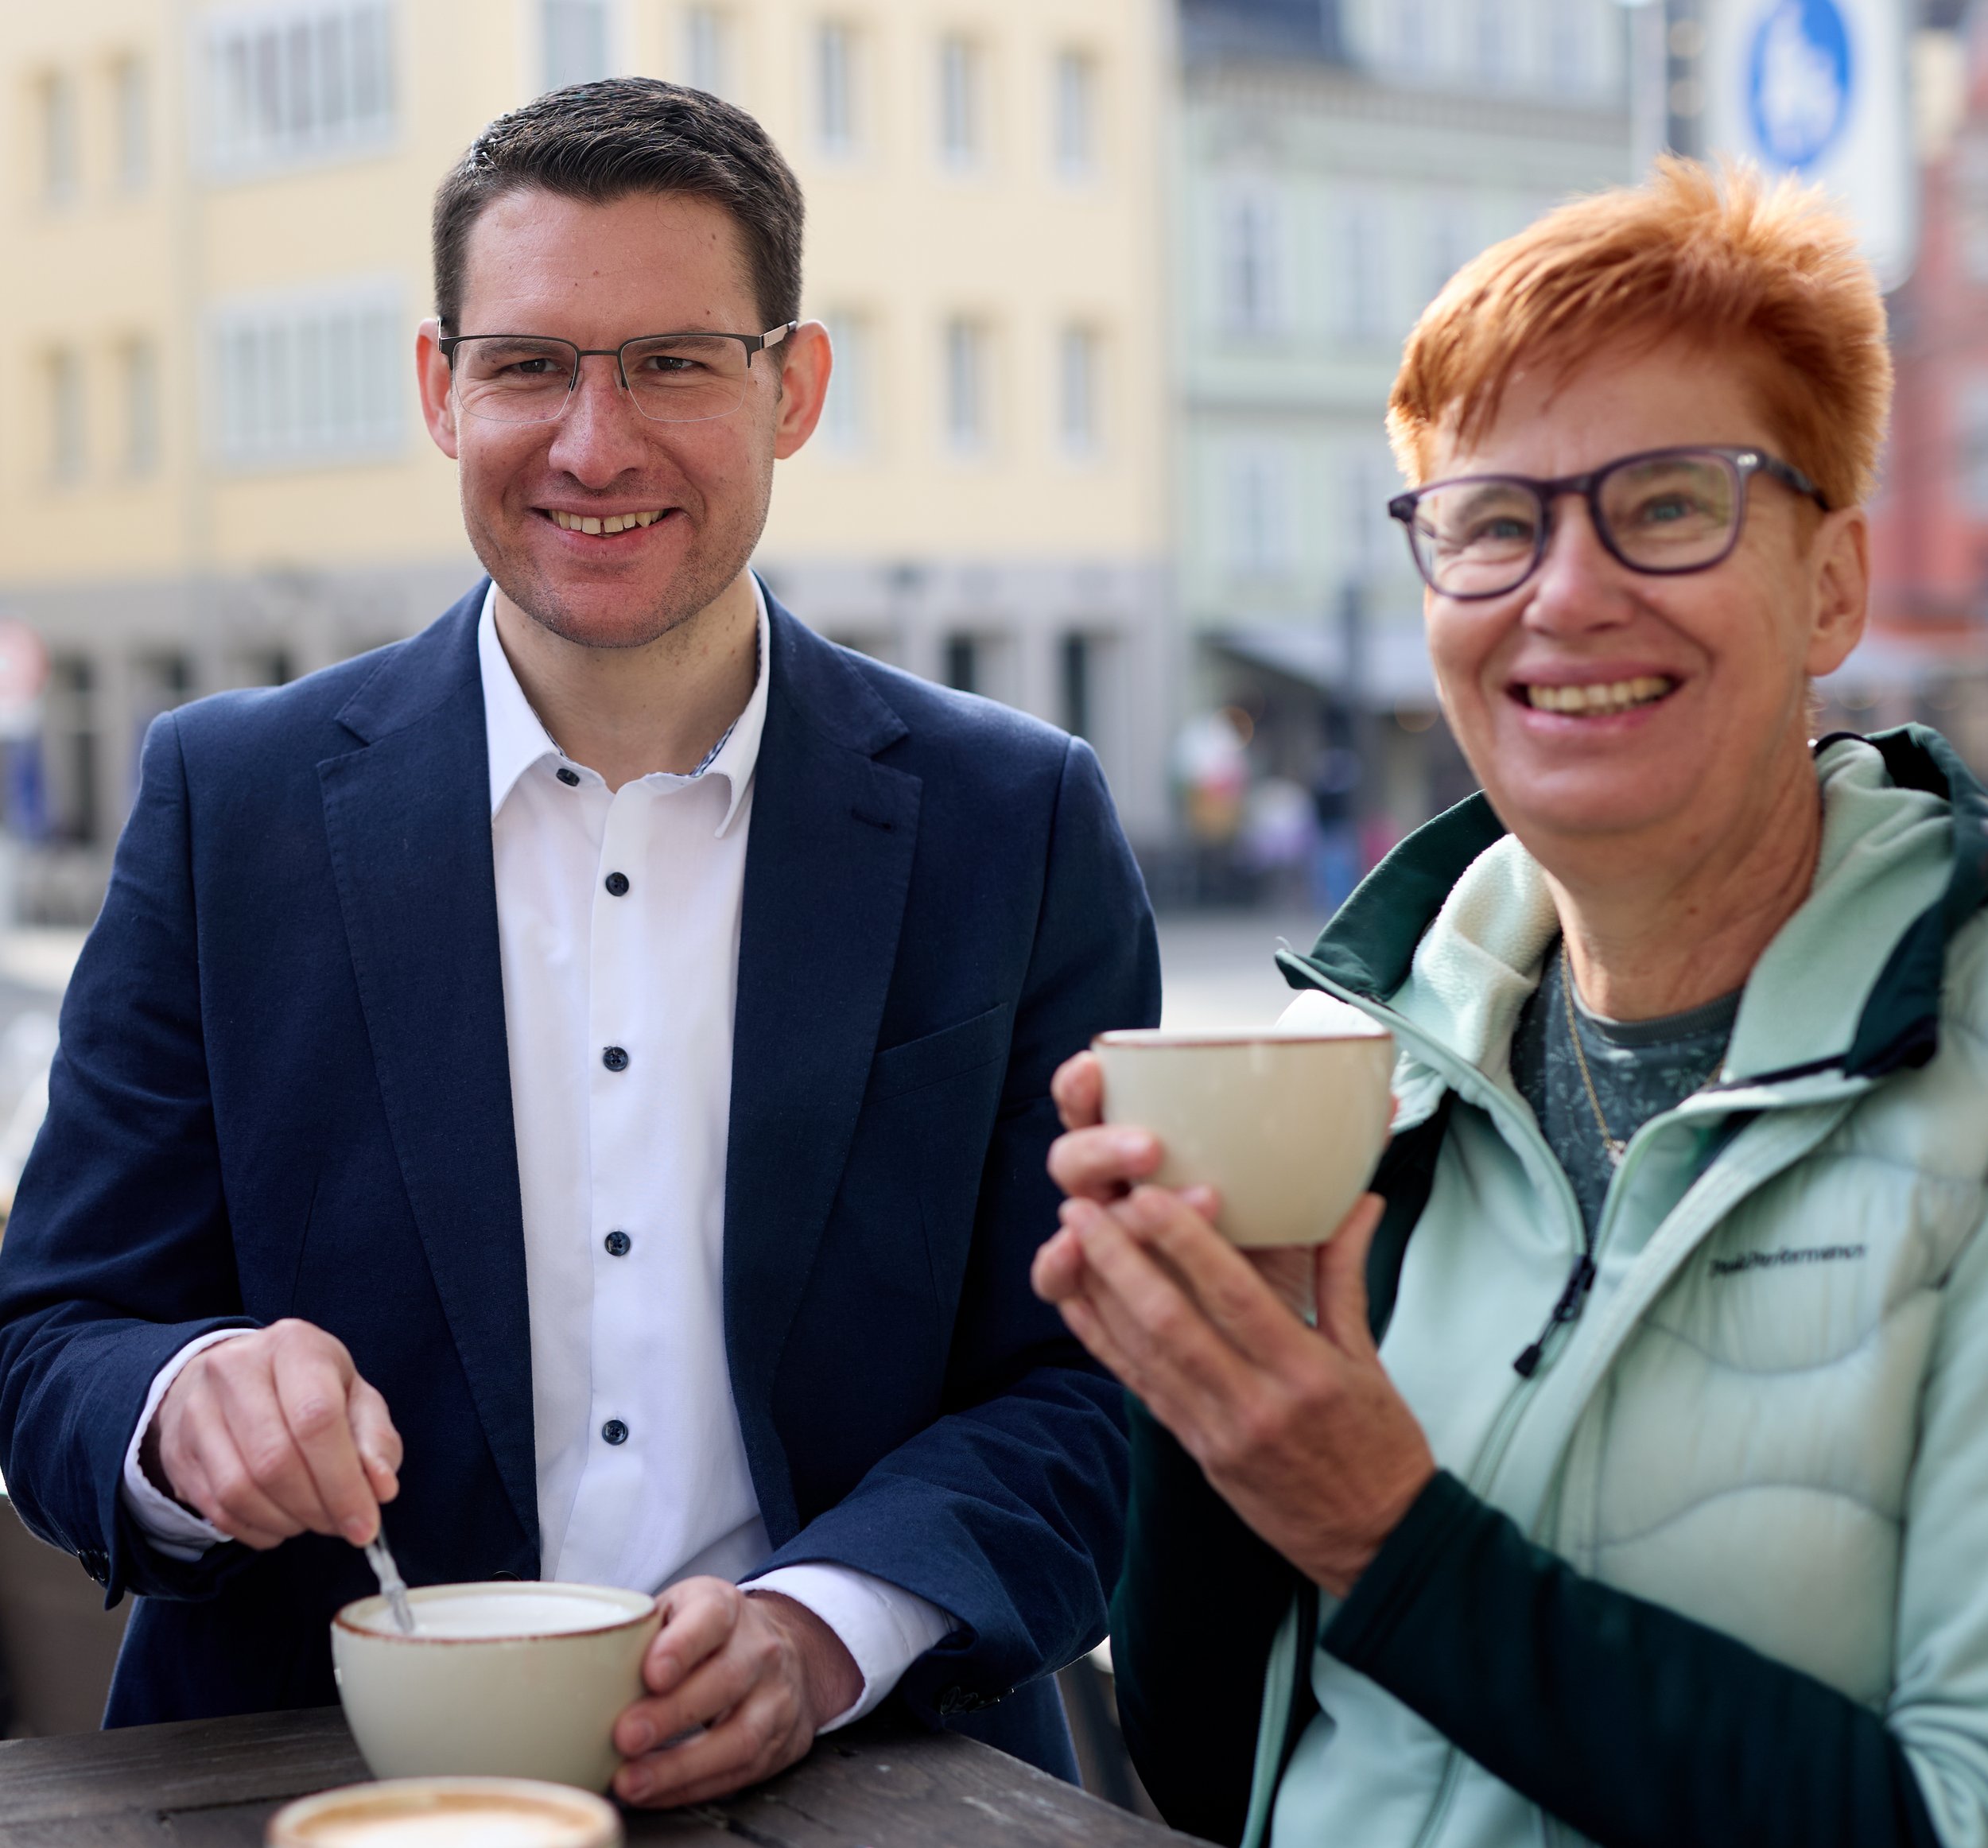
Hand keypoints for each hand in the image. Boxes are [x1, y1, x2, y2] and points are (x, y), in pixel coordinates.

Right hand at [143, 1319, 401, 1548]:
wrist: (235, 1377)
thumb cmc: (308, 1389)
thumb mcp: (354, 1397)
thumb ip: (376, 1440)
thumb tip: (381, 1488)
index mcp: (293, 1345)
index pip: (317, 1419)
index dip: (344, 1481)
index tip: (364, 1525)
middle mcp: (236, 1370)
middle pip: (275, 1460)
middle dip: (316, 1508)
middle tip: (341, 1525)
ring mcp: (197, 1410)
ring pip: (240, 1490)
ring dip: (286, 1521)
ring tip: (313, 1519)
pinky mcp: (178, 1450)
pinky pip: (216, 1508)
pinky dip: (256, 1529)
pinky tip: (281, 1523)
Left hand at [612, 1579, 861, 1807]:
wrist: (776, 1651)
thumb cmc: (706, 1634)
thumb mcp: (678, 1612)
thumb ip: (640, 1633)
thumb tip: (572, 1668)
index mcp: (726, 1607)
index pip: (712, 1617)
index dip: (683, 1645)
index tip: (652, 1674)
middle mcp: (759, 1648)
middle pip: (725, 1679)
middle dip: (673, 1714)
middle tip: (625, 1736)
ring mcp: (776, 1697)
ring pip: (739, 1736)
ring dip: (681, 1766)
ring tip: (632, 1781)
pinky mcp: (780, 1742)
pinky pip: (739, 1773)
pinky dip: (692, 1787)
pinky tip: (655, 1791)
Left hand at [1033, 1179, 1433, 1598]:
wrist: (1376, 1542)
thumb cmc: (1379, 1445)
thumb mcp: (1368, 1355)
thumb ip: (1346, 1274)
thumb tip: (1359, 1201)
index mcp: (1304, 1372)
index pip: (1234, 1296)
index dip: (1185, 1243)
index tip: (1147, 1198)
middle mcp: (1254, 1402)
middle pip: (1171, 1322)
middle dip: (1119, 1262)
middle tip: (1083, 1210)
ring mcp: (1217, 1431)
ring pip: (1143, 1354)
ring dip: (1101, 1294)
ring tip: (1069, 1242)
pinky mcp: (1196, 1450)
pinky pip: (1140, 1387)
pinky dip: (1105, 1342)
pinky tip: (1079, 1303)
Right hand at [1042, 1049, 1312, 1315]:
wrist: (1269, 1339)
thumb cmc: (1272, 1253)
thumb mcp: (1301, 1204)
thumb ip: (1331, 1156)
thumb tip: (1383, 1105)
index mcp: (1151, 1151)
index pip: (1098, 1103)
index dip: (1083, 1084)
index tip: (1098, 1064)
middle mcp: (1117, 1190)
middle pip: (1076, 1154)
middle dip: (1104, 1143)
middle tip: (1152, 1146)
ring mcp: (1102, 1243)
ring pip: (1071, 1212)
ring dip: (1104, 1206)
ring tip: (1146, 1206)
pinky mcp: (1098, 1295)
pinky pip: (1058, 1283)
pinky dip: (1058, 1267)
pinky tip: (1073, 1254)